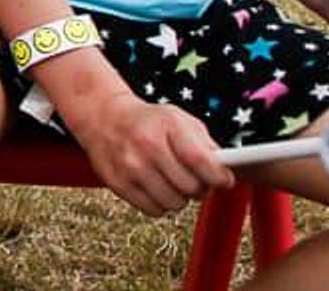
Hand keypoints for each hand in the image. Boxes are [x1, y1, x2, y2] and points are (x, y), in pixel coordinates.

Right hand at [66, 88, 232, 215]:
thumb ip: (205, 144)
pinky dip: (160, 203)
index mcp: (167, 125)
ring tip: (172, 181)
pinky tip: (155, 186)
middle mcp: (147, 145)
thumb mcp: (179, 119)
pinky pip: (154, 211)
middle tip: (194, 178)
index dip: (219, 177)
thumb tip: (224, 173)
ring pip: (175, 204)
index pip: (202, 162)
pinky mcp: (118, 184)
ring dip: (179, 197)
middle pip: (191, 188)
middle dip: (199, 187)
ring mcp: (130, 166)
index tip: (224, 180)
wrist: (104, 117)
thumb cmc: (148, 121)